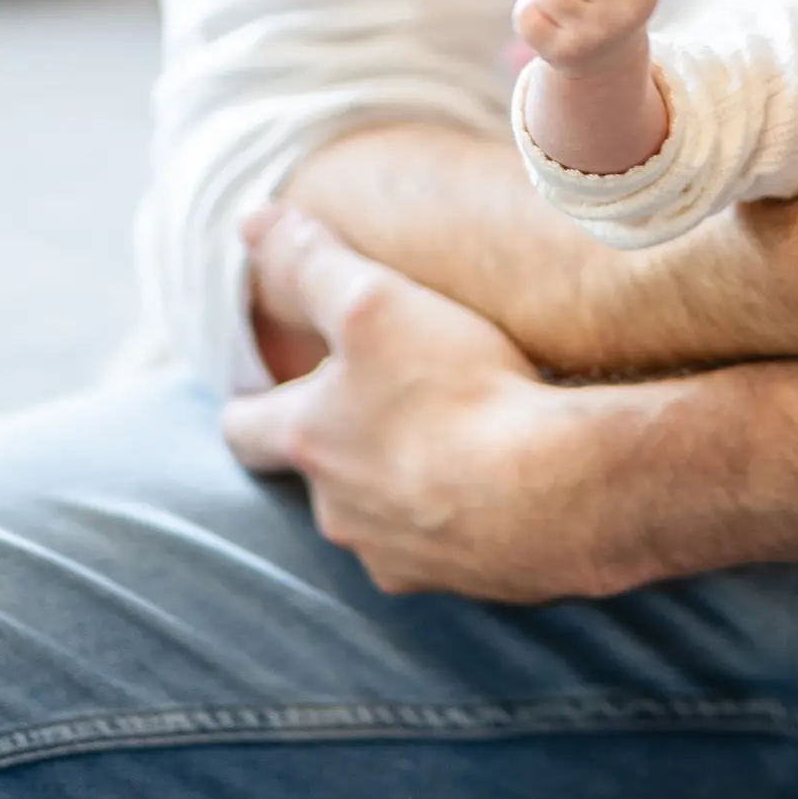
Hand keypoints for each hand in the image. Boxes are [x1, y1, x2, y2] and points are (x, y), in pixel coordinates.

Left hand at [223, 205, 618, 600]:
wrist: (554, 492)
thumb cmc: (455, 390)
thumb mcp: (373, 300)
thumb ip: (309, 261)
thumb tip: (251, 219)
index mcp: (308, 441)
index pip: (243, 428)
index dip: (249, 401)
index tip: (263, 387)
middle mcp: (339, 511)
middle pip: (317, 473)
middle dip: (338, 439)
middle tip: (375, 401)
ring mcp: (397, 554)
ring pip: (378, 512)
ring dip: (400, 476)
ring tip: (449, 433)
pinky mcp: (459, 579)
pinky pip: (443, 542)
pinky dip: (456, 511)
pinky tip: (496, 479)